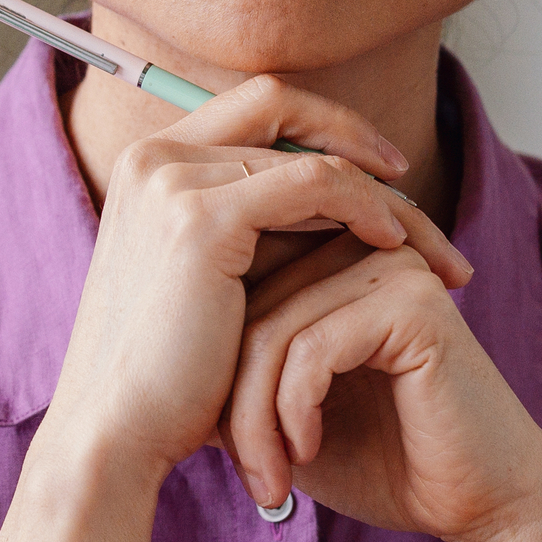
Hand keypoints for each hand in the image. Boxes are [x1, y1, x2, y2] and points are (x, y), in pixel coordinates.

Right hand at [40, 78, 471, 496]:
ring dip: (382, 193)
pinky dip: (365, 206)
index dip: (323, 129)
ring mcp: (171, 181)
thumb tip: (335, 211)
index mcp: (146, 166)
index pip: (253, 109)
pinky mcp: (201, 218)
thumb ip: (252, 234)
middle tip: (414, 195)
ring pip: (311, 153)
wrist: (113, 434)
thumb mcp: (206, 285)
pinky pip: (315, 183)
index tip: (383, 177)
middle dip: (358, 141)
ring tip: (427, 245)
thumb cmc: (163, 381)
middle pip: (282, 107)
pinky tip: (394, 244)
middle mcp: (151, 157)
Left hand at [223, 232, 541, 541]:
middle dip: (230, 404)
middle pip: (245, 308)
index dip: (214, 375)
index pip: (233, 296)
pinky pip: (312, 348)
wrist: (478, 506)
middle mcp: (359, 252)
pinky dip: (293, 411)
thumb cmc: (382, 464)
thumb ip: (236, 374)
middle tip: (248, 475)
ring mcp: (390, 270)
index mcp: (330, 265)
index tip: (220, 448)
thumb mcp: (284, 416)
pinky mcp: (413, 304)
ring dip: (256, 418)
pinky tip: (305, 454)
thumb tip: (159, 365)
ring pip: (271, 330)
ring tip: (269, 478)